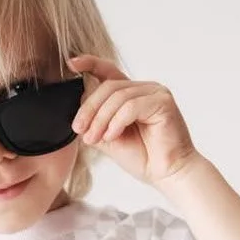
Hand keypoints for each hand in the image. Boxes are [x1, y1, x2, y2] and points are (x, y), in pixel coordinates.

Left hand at [67, 55, 202, 187]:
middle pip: (108, 87)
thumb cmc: (144, 159)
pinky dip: (117, 122)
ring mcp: (155, 93)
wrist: (168, 175)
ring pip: (118, 97)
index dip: (90, 64)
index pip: (108, 71)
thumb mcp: (109, 139)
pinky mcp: (163, 102)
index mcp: (132, 94)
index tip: (71, 64)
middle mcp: (145, 89)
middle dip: (90, 109)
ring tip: (95, 139)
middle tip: (79, 130)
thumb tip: (77, 109)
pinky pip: (131, 106)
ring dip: (101, 119)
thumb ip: (95, 122)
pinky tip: (113, 136)